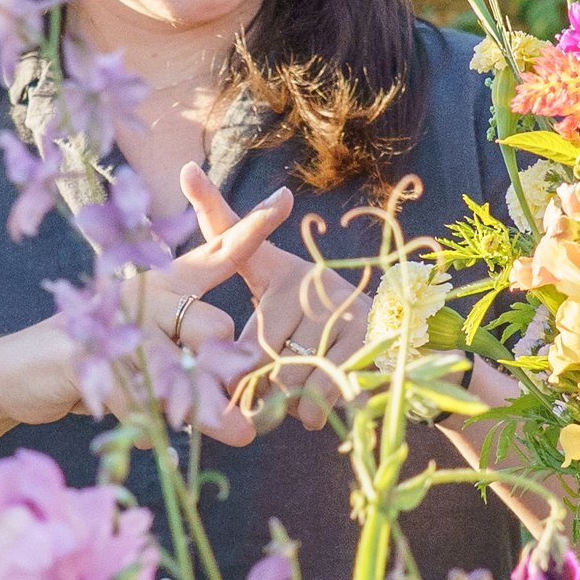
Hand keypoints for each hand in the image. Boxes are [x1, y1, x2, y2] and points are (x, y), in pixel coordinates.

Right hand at [0, 185, 296, 451]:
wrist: (17, 375)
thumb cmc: (98, 368)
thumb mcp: (154, 372)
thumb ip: (195, 386)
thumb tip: (244, 426)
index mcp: (164, 285)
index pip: (216, 255)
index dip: (252, 229)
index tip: (287, 200)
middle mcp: (144, 291)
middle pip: (213, 327)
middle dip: (226, 372)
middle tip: (238, 410)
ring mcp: (114, 319)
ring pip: (180, 365)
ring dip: (205, 408)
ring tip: (237, 433)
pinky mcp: (87, 352)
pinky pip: (138, 396)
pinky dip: (148, 423)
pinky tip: (144, 434)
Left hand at [179, 164, 365, 428]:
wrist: (393, 357)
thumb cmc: (314, 348)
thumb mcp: (275, 341)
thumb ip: (239, 353)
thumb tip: (228, 345)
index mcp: (278, 272)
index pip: (234, 236)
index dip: (208, 202)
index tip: (186, 169)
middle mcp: (309, 278)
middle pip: (257, 345)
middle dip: (257, 383)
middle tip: (266, 390)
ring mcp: (341, 302)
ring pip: (288, 371)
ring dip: (287, 400)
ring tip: (295, 394)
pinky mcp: (366, 333)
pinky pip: (322, 388)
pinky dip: (314, 409)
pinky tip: (319, 403)